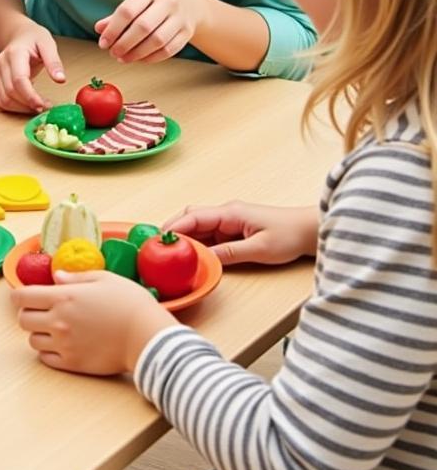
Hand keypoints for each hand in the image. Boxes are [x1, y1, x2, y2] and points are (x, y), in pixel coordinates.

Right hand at [0, 21, 64, 112]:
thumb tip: (60, 79)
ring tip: (38, 106)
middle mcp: (1, 64)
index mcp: (14, 54)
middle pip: (10, 92)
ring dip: (21, 109)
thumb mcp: (48, 44)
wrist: (19, 35)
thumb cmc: (33, 39)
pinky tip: (27, 105)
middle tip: (46, 107)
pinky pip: (0, 101)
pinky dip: (14, 108)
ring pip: (4, 100)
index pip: (19, 79)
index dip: (30, 96)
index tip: (43, 105)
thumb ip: (54, 62)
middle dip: (29, 104)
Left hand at [12, 271, 174, 374]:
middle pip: (22, 320)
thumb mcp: (103, 278)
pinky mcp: (73, 364)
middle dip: (28, 313)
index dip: (19, 295)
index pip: (21, 297)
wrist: (148, 336)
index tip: (26, 295)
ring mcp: (64, 345)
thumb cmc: (130, 303)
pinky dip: (49, 351)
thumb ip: (75, 276)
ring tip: (57, 327)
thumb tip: (57, 277)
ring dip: (39, 333)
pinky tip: (64, 343)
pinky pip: (46, 359)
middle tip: (43, 310)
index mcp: (63, 297)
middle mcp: (58, 322)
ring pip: (32, 341)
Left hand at [94, 0, 202, 63]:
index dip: (113, 29)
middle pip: (143, 27)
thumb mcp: (135, 3)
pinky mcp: (187, 32)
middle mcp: (168, 1)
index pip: (127, 11)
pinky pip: (168, 50)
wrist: (188, 4)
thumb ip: (116, 17)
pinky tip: (139, 59)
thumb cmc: (153, 5)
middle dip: (124, 43)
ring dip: (137, 53)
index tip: (103, 43)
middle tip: (113, 53)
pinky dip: (151, 58)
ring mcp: (180, 17)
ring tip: (123, 58)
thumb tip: (99, 29)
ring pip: (157, 41)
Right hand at [163, 202, 318, 265]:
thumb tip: (205, 257)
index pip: (194, 217)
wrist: (310, 230)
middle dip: (174, 230)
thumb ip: (231, 253)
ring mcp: (229, 221)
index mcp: (230, 213)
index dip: (175, 227)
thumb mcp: (260, 249)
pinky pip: (210, 234)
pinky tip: (192, 253)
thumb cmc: (289, 235)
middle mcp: (226, 213)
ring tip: (170, 252)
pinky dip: (197, 243)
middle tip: (159, 246)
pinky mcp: (234, 230)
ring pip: (199, 226)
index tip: (159, 238)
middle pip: (191, 218)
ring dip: (185, 237)